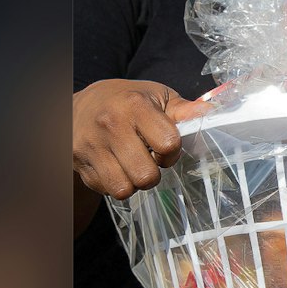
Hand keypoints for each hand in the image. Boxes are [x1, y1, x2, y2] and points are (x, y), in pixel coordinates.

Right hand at [72, 78, 204, 198]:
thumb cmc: (126, 102)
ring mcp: (91, 146)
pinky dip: (115, 184)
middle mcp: (110, 125)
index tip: (165, 146)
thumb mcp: (156, 96)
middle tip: (149, 160)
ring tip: (132, 165)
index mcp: (134, 105)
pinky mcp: (79, 163)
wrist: (76, 107)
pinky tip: (115, 166)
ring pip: (124, 189)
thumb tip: (210, 112)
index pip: (168, 144)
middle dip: (154, 173)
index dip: (172, 151)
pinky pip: (106, 190)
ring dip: (134, 183)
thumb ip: (183, 110)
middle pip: (146, 175)